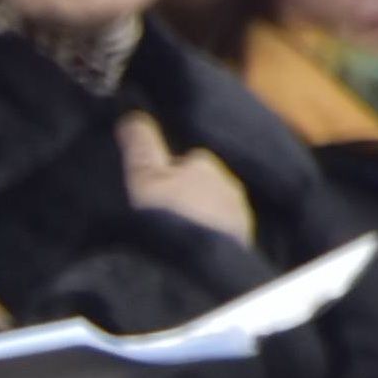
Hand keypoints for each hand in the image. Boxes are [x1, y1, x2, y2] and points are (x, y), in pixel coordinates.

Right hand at [117, 112, 256, 244]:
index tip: (155, 191)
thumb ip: (141, 145)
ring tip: (179, 239)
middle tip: (165, 217)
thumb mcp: (144, 176)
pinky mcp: (244, 243)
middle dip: (190, 197)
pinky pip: (224, 236)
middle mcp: (228, 185)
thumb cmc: (168, 214)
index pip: (189, 160)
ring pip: (216, 211)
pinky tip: (193, 252)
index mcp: (204, 164)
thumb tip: (132, 117)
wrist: (198, 260)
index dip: (169, 174)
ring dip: (202, 220)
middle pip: (205, 186)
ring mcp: (239, 216)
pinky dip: (211, 240)